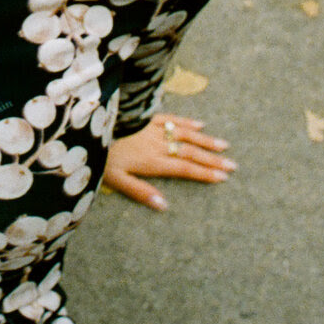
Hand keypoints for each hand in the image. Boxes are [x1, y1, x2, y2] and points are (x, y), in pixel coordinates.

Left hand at [102, 113, 236, 210]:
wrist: (89, 126)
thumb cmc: (100, 155)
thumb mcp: (115, 179)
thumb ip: (140, 192)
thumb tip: (164, 206)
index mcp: (151, 161)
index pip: (184, 169)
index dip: (204, 173)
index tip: (223, 177)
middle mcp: (156, 144)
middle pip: (190, 152)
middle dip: (212, 159)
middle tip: (233, 165)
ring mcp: (152, 129)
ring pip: (184, 134)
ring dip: (205, 140)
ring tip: (224, 146)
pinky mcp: (145, 117)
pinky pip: (170, 118)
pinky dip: (186, 122)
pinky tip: (200, 124)